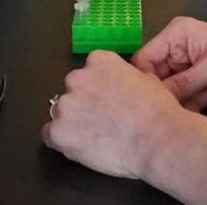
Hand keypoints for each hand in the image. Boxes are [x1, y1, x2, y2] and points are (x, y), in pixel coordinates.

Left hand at [42, 50, 184, 178]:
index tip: (106, 98)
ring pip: (61, 112)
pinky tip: (78, 146)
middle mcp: (78, 78)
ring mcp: (66, 105)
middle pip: (72, 90)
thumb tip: (123, 86)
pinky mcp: (58, 131)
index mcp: (99, 61)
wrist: (154, 138)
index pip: (89, 70)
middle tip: (101, 120)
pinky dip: (61, 141)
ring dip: (72, 121)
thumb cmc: (156, 111)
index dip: (97, 87)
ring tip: (93, 137)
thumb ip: (125, 77)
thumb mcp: (145, 80)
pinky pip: (50, 135)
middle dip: (83, 103)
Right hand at [134, 17, 206, 111]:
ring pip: (167, 93)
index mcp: (176, 35)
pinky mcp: (195, 86)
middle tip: (165, 115)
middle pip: (153, 78)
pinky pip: (181, 101)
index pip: (145, 58)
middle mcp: (176, 51)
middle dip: (161, 96)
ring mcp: (186, 70)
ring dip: (175, 105)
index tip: (150, 102)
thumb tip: (155, 98)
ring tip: (181, 117)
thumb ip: (182, 82)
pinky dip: (186, 110)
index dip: (145, 80)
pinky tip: (192, 117)